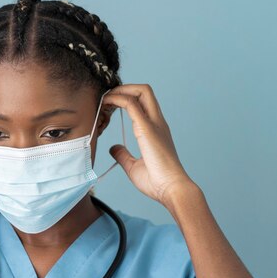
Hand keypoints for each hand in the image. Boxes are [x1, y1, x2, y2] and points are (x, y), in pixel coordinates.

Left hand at [104, 84, 196, 205]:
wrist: (172, 189)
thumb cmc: (157, 181)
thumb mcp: (133, 166)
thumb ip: (123, 155)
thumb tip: (114, 148)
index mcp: (155, 130)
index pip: (143, 103)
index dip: (126, 98)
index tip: (109, 105)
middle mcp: (157, 123)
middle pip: (144, 91)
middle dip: (124, 88)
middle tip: (106, 97)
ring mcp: (154, 123)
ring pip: (141, 91)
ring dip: (120, 90)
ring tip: (104, 98)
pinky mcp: (147, 128)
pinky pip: (131, 104)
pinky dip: (117, 98)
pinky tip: (106, 103)